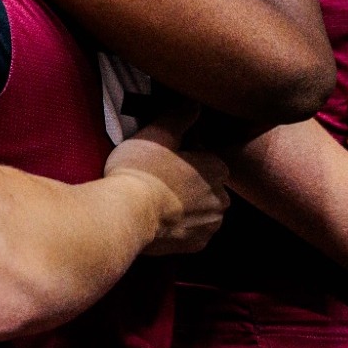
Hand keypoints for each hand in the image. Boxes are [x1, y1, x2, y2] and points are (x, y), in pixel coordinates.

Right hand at [105, 109, 229, 255]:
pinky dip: (180, 229)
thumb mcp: (156, 133)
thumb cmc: (140, 170)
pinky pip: (192, 233)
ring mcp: (210, 224)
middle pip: (206, 187)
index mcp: (217, 168)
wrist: (125, 214)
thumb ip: (180, 116)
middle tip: (158, 182)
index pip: (206, 160)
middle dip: (189, 186)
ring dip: (186, 208)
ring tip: (157, 203)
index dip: (184, 159)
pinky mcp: (197, 245)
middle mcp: (222, 198)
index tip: (163, 161)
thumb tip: (195, 102)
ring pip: (202, 212)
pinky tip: (160, 222)